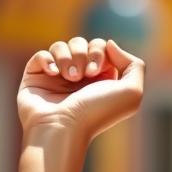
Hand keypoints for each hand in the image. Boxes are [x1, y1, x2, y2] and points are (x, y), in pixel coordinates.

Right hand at [17, 36, 144, 141]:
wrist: (63, 127)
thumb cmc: (98, 112)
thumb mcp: (132, 92)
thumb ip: (134, 65)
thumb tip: (111, 45)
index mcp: (103, 80)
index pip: (101, 47)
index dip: (99, 52)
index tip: (96, 71)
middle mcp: (81, 78)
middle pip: (81, 44)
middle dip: (83, 54)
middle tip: (83, 75)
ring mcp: (58, 78)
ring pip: (61, 47)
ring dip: (66, 58)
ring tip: (69, 77)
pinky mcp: (37, 78)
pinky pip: (41, 55)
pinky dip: (47, 60)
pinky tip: (52, 74)